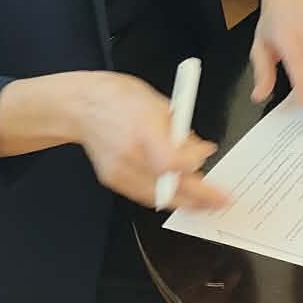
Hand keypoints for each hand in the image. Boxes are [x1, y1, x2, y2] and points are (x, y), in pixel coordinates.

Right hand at [74, 73, 225, 209]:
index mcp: (142, 130)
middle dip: (200, 198)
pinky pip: (145, 195)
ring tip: (206, 203)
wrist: (82, 106)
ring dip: (185, 202)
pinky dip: (165, 196)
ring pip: (158, 198)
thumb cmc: (120, 98)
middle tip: (221, 201)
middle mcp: (129, 155)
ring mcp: (119, 172)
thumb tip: (202, 152)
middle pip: (168, 187)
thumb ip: (181, 132)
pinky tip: (180, 196)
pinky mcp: (113, 181)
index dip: (193, 165)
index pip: (171, 162)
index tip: (207, 158)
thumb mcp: (159, 104)